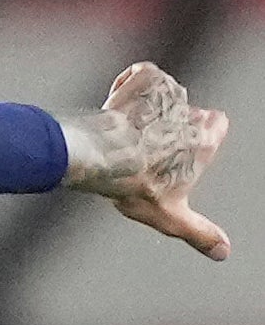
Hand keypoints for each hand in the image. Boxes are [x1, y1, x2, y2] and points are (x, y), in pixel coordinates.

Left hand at [57, 62, 230, 260]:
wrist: (101, 154)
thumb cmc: (136, 185)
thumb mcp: (171, 217)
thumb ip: (200, 233)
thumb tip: (223, 252)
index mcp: (205, 142)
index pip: (218, 124)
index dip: (202, 132)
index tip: (182, 145)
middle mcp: (191, 112)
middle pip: (189, 109)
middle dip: (172, 121)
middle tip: (146, 142)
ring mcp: (168, 93)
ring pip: (166, 92)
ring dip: (149, 104)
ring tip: (127, 125)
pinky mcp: (144, 78)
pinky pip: (142, 73)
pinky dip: (131, 82)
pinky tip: (116, 100)